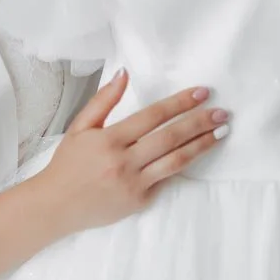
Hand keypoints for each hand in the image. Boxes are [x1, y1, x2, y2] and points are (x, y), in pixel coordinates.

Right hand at [36, 68, 228, 233]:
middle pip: (170, 138)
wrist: (57, 205)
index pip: (152, 116)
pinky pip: (165, 179)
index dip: (179, 103)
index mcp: (109, 139)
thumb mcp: (79, 127)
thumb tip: (124, 73)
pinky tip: (197, 153)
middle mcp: (123, 161)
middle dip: (199, 122)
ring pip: (176, 160)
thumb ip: (103, 100)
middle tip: (222, 112)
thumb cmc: (68, 163)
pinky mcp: (140, 201)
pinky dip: (182, 165)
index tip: (201, 93)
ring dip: (202, 145)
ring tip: (221, 132)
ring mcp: (134, 183)